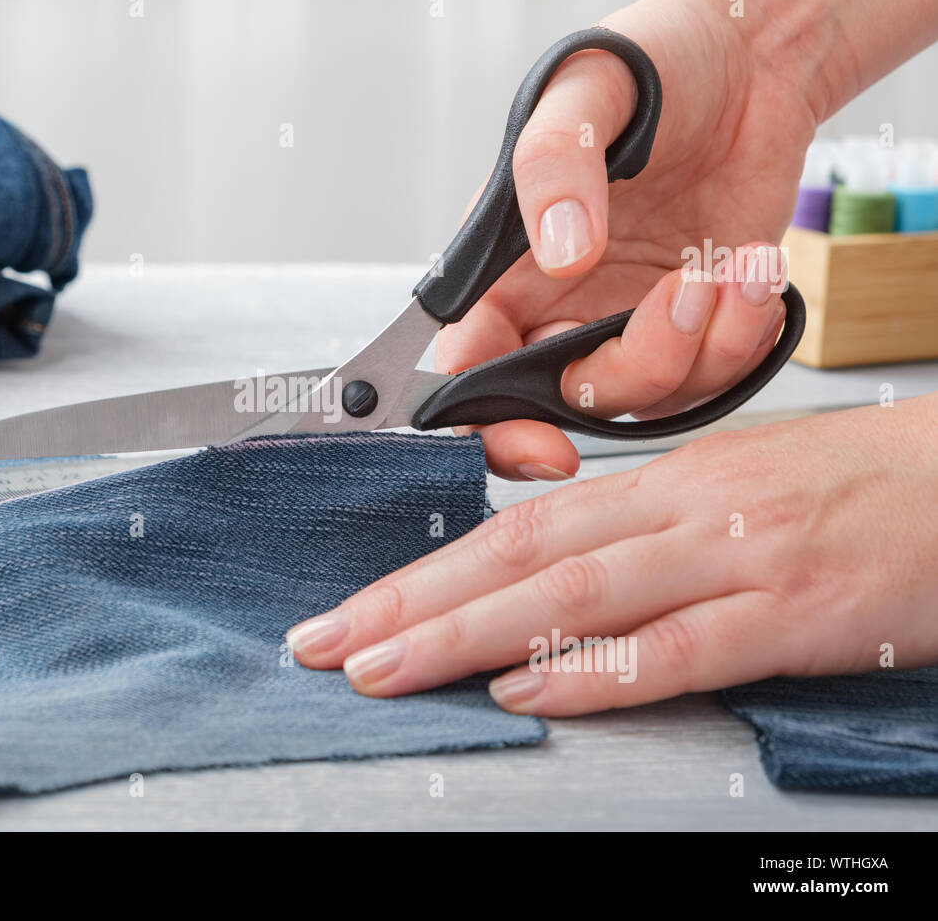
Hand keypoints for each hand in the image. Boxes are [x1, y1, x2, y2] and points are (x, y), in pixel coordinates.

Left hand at [287, 397, 937, 714]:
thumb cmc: (854, 488)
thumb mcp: (728, 495)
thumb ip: (636, 536)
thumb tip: (546, 586)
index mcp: (658, 485)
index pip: (513, 530)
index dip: (421, 572)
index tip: (351, 610)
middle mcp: (678, 513)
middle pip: (518, 558)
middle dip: (407, 604)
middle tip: (324, 641)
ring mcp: (732, 558)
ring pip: (574, 597)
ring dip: (467, 635)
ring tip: (385, 668)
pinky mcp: (792, 612)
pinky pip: (680, 647)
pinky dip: (597, 672)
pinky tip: (527, 691)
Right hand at [445, 0, 832, 479]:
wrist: (750, 63)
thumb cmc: (648, 69)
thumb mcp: (580, 94)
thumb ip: (553, 171)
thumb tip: (564, 257)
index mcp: (503, 272)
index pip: (466, 375)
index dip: (491, 427)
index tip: (545, 445)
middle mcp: (557, 311)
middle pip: (564, 400)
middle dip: (632, 369)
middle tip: (679, 296)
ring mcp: (625, 324)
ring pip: (645, 397)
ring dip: (702, 341)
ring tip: (729, 261)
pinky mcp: (693, 328)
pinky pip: (711, 376)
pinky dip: (744, 336)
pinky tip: (752, 272)